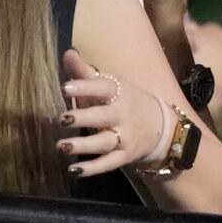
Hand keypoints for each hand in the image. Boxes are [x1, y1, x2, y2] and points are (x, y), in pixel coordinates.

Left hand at [57, 49, 168, 176]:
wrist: (160, 126)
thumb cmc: (126, 102)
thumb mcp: (112, 85)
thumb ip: (86, 73)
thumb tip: (67, 52)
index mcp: (119, 93)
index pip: (103, 87)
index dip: (85, 86)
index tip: (65, 87)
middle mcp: (123, 114)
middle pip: (104, 116)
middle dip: (84, 117)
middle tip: (62, 118)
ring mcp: (125, 137)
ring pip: (104, 142)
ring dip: (83, 145)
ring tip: (61, 146)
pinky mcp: (124, 156)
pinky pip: (109, 163)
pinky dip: (93, 168)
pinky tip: (74, 170)